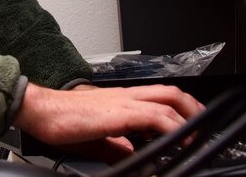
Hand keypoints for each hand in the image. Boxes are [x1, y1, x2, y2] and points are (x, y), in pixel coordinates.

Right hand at [12, 82, 203, 161]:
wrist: (40, 110)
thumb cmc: (60, 120)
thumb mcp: (95, 137)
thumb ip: (115, 145)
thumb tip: (130, 153)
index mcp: (120, 100)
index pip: (158, 95)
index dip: (179, 105)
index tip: (192, 120)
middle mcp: (125, 96)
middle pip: (169, 91)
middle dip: (192, 106)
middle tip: (204, 122)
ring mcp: (123, 101)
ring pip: (167, 100)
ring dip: (188, 116)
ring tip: (197, 133)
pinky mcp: (119, 113)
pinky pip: (154, 115)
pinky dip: (172, 125)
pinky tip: (178, 138)